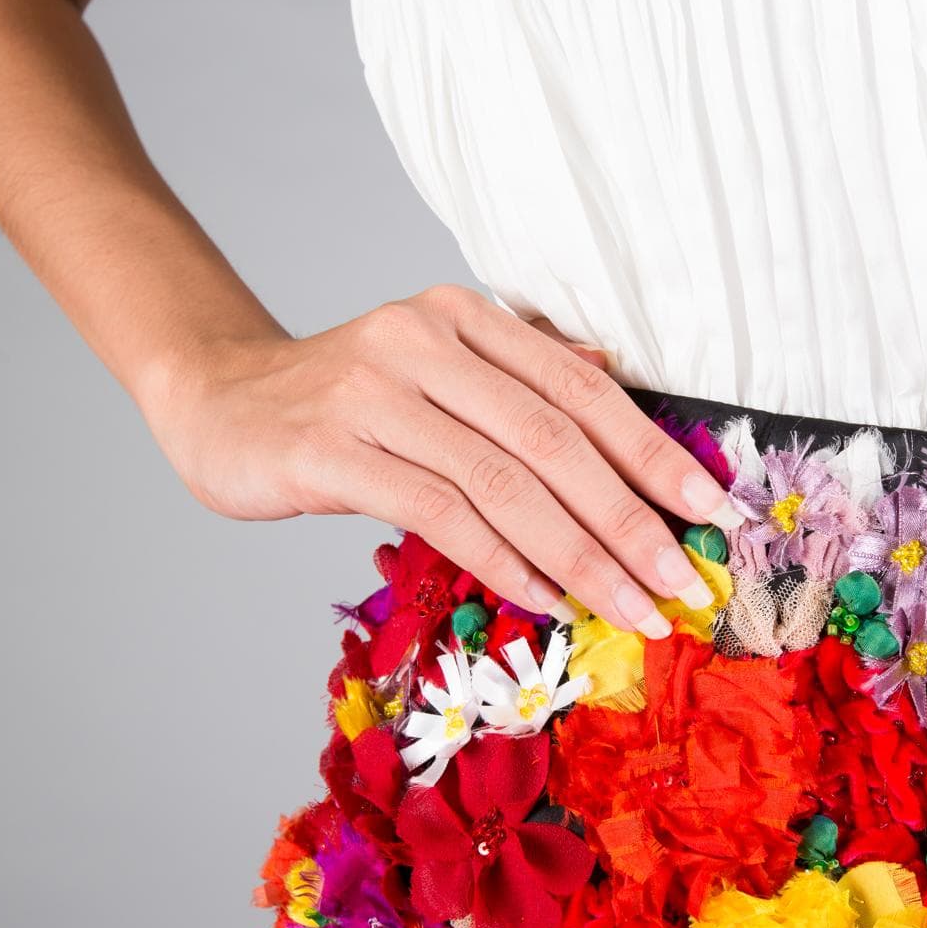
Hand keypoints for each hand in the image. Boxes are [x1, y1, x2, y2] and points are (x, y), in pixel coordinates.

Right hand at [138, 284, 743, 635]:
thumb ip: (520, 378)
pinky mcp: (332, 452)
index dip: (652, 452)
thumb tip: (618, 381)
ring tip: (629, 609)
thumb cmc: (343, 398)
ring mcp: (375, 396)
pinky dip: (502, 561)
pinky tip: (544, 600)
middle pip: (554, 442)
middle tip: (682, 581)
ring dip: (580, 557)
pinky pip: (441, 513)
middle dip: (630, 520)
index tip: (711, 509)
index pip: (581, 391)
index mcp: (465, 318)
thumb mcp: (436, 370)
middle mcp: (424, 343)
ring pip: (504, 485)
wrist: (216, 400)